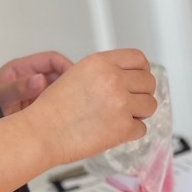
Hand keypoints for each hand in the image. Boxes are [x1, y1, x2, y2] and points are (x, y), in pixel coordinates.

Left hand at [0, 51, 72, 114]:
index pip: (51, 59)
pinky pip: (53, 105)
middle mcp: (30, 79)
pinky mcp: (36, 109)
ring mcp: (34, 94)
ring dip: (65, 97)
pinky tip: (63, 117)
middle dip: (69, 82)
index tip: (75, 77)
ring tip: (71, 107)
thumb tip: (39, 80)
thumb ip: (19, 88)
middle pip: (58, 74)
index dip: (65, 65)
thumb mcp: (0, 95)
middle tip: (77, 94)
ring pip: (58, 90)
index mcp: (22, 68)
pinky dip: (60, 109)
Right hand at [29, 48, 157, 165]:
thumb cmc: (52, 108)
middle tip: (129, 102)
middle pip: (149, 82)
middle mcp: (113, 80)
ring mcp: (121, 104)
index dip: (142, 71)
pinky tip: (113, 130)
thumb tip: (128, 76)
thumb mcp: (77, 73)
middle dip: (141, 93)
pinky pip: (142, 129)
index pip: (139, 59)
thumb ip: (104, 71)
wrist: (41, 132)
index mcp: (101, 63)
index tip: (139, 79)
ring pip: (150, 105)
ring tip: (121, 117)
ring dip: (139, 113)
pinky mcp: (123, 128)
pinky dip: (130, 132)